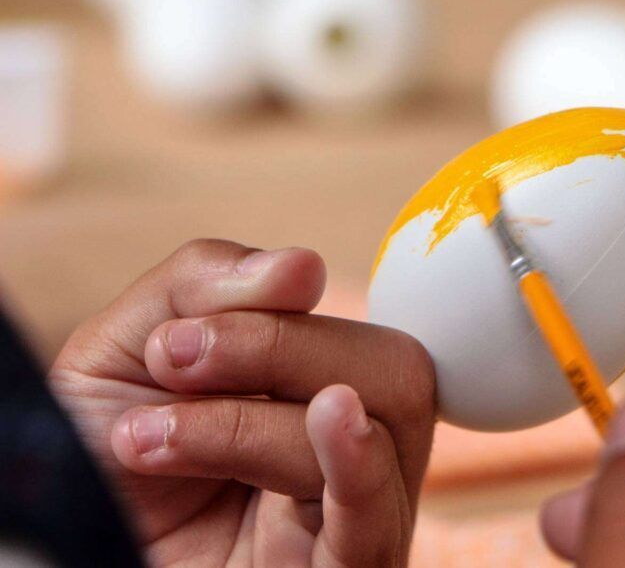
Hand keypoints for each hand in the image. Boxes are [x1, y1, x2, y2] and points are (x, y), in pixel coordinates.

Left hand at [48, 239, 435, 565]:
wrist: (47, 563)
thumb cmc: (95, 468)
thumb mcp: (127, 350)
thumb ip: (204, 284)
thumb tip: (304, 266)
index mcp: (322, 401)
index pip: (364, 336)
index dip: (277, 316)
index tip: (172, 337)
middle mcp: (356, 459)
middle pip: (398, 373)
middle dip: (280, 347)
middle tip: (175, 364)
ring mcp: (354, 523)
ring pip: (380, 432)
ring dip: (252, 420)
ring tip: (151, 440)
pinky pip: (377, 518)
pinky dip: (357, 459)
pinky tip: (332, 417)